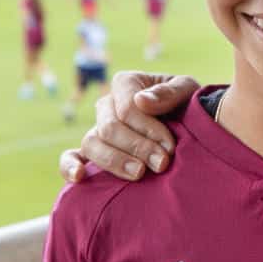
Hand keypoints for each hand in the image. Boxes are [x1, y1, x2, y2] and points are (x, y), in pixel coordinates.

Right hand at [58, 71, 200, 181]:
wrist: (193, 129)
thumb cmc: (189, 105)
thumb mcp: (188, 90)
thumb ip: (170, 92)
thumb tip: (142, 101)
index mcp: (127, 84)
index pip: (126, 108)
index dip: (147, 129)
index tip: (170, 146)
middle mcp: (108, 105)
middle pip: (110, 127)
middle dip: (137, 147)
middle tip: (162, 164)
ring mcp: (98, 129)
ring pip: (91, 143)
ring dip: (114, 160)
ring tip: (138, 173)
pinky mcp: (93, 153)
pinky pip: (71, 157)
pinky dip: (69, 166)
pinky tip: (80, 177)